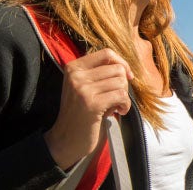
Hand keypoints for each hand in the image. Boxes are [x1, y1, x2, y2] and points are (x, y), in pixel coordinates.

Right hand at [44, 49, 133, 169]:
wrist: (66, 139)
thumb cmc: (81, 113)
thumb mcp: (85, 87)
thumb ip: (100, 74)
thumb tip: (125, 67)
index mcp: (73, 67)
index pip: (106, 53)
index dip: (122, 63)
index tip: (127, 76)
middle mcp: (76, 75)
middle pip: (117, 69)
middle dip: (124, 84)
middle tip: (117, 98)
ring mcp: (82, 89)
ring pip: (121, 82)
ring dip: (124, 96)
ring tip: (117, 106)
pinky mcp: (91, 104)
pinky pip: (121, 96)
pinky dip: (125, 105)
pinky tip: (119, 112)